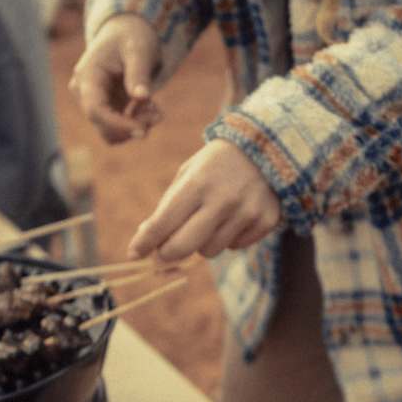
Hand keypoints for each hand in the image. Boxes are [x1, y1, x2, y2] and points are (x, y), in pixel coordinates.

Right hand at [71, 15, 162, 143]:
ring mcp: (93, 101)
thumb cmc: (131, 37)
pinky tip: (150, 106)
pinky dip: (136, 123)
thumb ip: (139, 74)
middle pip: (103, 125)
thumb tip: (142, 97)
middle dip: (132, 126)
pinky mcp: (105, 107)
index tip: (144, 130)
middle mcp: (84, 93)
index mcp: (87, 77)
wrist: (127, 32)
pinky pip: (118, 127)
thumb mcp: (139, 50)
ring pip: (111, 132)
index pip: (96, 111)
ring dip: (135, 127)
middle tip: (158, 113)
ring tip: (156, 110)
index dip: (119, 125)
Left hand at [127, 139, 281, 261]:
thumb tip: (146, 239)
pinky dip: (228, 238)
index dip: (145, 241)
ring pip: (209, 251)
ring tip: (210, 219)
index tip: (134, 253)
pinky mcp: (264, 222)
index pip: (163, 222)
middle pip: (183, 246)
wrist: (267, 148)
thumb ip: (167, 206)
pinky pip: (233, 247)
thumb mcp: (188, 173)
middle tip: (163, 251)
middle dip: (167, 253)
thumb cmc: (216, 164)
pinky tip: (234, 216)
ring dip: (202, 242)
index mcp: (198, 182)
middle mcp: (223, 199)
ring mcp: (246, 213)